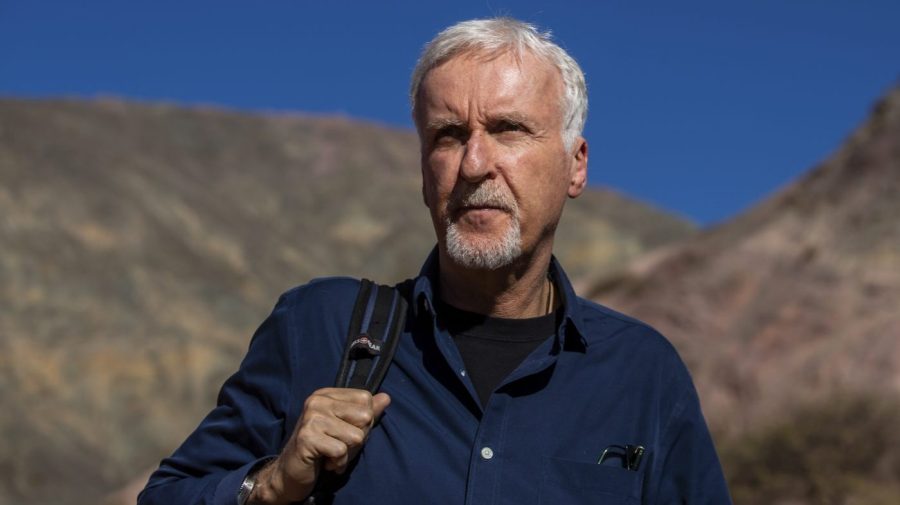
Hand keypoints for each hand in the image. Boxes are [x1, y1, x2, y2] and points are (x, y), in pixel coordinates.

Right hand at [249, 388, 390, 503]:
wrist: (290, 473)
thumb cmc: (323, 450)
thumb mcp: (348, 429)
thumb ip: (366, 412)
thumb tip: (386, 397)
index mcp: (327, 394)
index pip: (366, 399)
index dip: (364, 421)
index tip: (346, 432)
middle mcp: (317, 401)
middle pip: (364, 417)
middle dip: (358, 438)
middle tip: (338, 445)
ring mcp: (311, 417)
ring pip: (356, 436)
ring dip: (347, 453)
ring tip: (331, 454)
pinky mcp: (307, 437)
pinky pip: (341, 451)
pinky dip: (338, 463)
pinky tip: (326, 462)